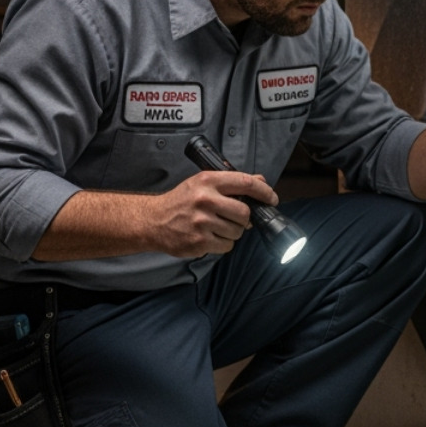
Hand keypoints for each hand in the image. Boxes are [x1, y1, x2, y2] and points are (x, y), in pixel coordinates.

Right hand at [150, 171, 277, 256]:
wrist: (153, 221)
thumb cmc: (180, 201)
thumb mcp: (202, 183)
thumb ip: (230, 182)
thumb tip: (260, 180)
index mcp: (208, 181)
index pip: (246, 183)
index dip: (265, 191)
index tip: (272, 198)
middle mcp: (205, 200)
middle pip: (244, 212)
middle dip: (244, 218)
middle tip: (235, 218)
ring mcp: (202, 222)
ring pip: (237, 231)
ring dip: (233, 232)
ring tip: (217, 227)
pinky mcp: (199, 242)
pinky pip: (227, 246)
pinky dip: (223, 244)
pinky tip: (210, 237)